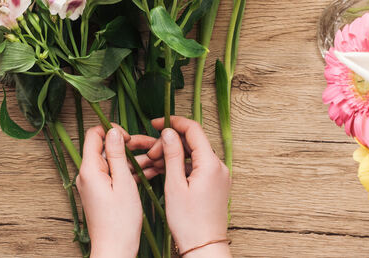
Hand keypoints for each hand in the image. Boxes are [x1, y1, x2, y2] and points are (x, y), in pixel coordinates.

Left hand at [77, 124, 157, 257]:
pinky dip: (132, 173)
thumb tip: (113, 131)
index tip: (130, 137)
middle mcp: (88, 174)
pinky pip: (116, 176)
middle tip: (151, 146)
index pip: (94, 135)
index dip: (112, 131)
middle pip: (107, 148)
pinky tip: (152, 171)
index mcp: (90, 169)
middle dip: (129, 145)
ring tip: (157, 159)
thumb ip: (117, 154)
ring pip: (115, 162)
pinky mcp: (103, 193)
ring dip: (134, 159)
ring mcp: (95, 184)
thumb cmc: (120, 222)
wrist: (115, 250)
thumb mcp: (123, 182)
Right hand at [149, 116, 230, 257]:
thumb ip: (172, 154)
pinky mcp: (215, 185)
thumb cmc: (189, 222)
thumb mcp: (175, 185)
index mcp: (211, 163)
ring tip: (153, 164)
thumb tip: (168, 132)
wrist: (204, 247)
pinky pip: (197, 167)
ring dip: (173, 155)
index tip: (156, 123)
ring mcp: (218, 176)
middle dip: (169, 143)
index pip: (193, 129)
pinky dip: (181, 166)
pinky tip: (164, 172)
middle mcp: (219, 166)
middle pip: (193, 142)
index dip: (173, 122)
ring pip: (193, 155)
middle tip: (150, 153)